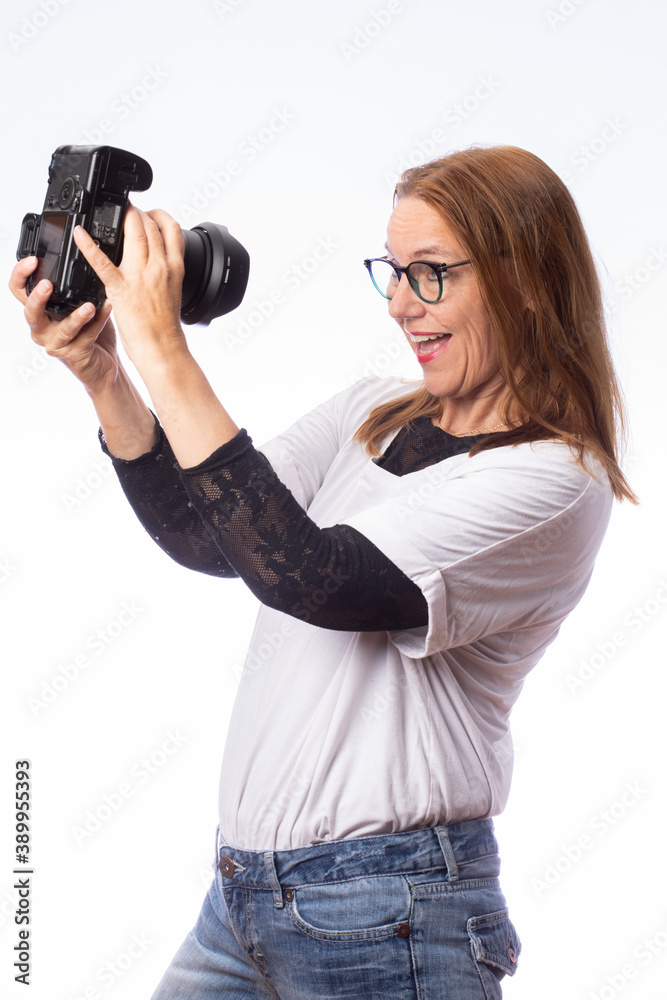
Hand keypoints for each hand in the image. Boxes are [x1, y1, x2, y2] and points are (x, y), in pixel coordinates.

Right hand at [9, 255, 118, 395]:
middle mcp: (42, 328)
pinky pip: (87, 336)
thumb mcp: (78, 303)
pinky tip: (107, 309)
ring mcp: (56, 343)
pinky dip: (98, 322)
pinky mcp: (74, 355)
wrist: (103, 364)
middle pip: (30, 311)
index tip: (32, 259)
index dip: (20, 275)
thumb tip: (87, 250)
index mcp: (40, 311)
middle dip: (37, 296)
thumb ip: (75, 285)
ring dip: (76, 316)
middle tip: (47, 284)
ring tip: (90, 305)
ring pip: (61, 329)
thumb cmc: (89, 331)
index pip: (19, 291)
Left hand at [72, 205, 187, 369]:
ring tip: (110, 215)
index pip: (170, 226)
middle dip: (135, 211)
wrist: (162, 346)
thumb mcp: (173, 288)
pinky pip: (102, 262)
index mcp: (174, 266)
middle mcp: (160, 266)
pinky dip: (88, 245)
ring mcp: (141, 276)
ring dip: (121, 218)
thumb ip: (165, 267)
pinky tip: (79, 234)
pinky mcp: (121, 288)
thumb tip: (156, 253)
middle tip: (125, 211)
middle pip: (149, 224)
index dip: (156, 213)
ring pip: (133, 232)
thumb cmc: (165, 323)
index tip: (147, 213)